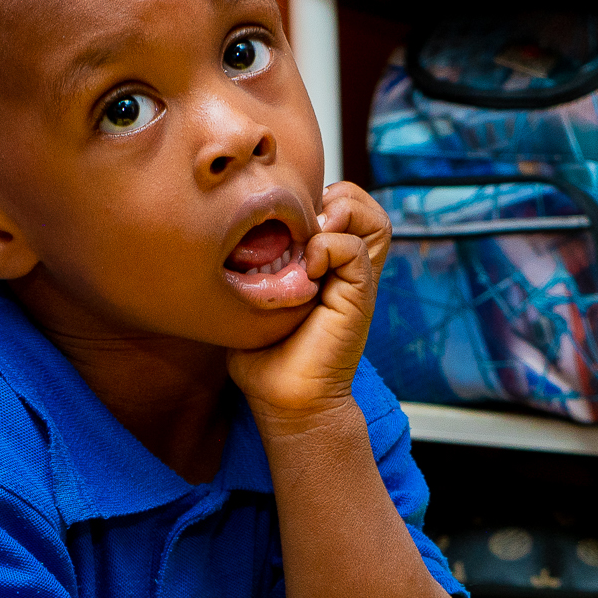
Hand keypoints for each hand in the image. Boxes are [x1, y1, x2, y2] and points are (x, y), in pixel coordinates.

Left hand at [227, 182, 388, 426]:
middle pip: (366, 207)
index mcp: (327, 266)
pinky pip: (357, 251)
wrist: (284, 402)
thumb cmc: (264, 359)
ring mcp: (356, 283)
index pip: (343, 207)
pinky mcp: (359, 298)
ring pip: (375, 222)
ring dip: (343, 214)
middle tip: (305, 217)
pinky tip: (307, 266)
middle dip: (339, 196)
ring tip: (314, 232)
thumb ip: (248, 270)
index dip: (319, 198)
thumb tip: (223, 242)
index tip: (286, 216)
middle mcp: (347, 270)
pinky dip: (331, 246)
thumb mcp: (250, 301)